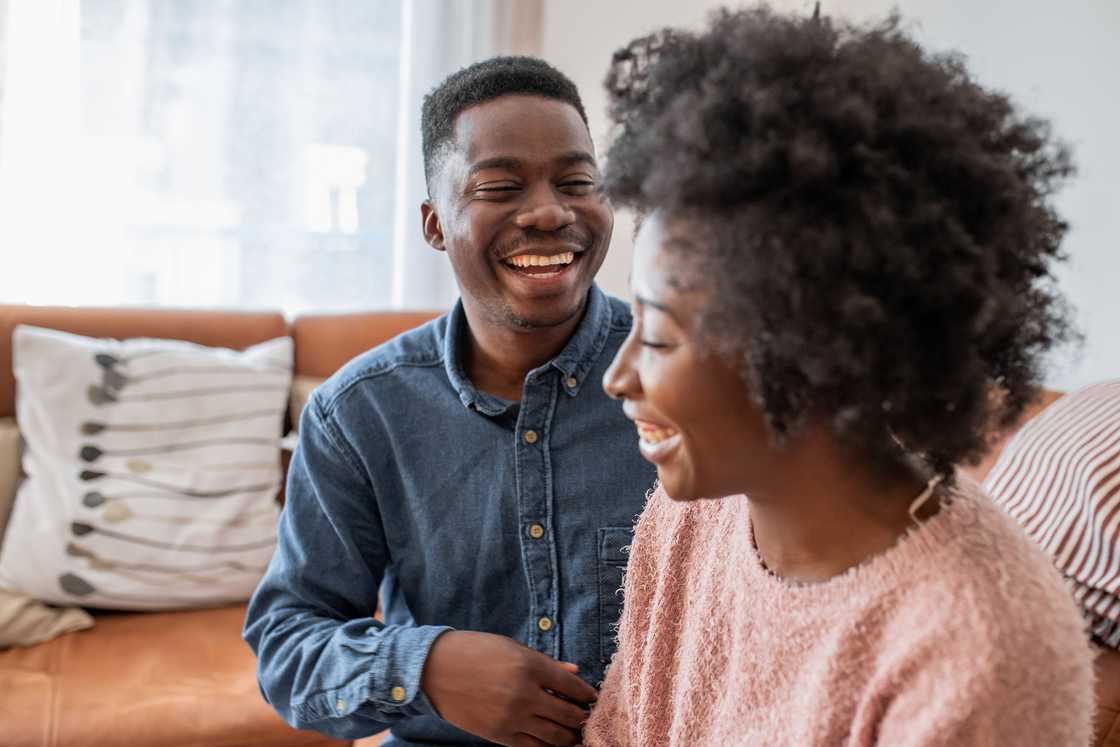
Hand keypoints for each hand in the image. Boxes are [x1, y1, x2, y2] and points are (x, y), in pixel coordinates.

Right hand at [421, 630, 597, 745]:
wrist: (435, 669)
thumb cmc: (475, 651)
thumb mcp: (512, 648)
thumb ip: (546, 662)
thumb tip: (575, 670)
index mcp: (530, 666)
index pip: (572, 686)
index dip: (587, 694)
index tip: (594, 697)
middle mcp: (525, 694)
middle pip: (568, 714)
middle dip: (582, 717)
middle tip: (589, 717)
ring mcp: (512, 718)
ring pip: (555, 736)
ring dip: (570, 736)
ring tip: (576, 733)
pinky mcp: (499, 735)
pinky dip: (548, 746)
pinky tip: (554, 742)